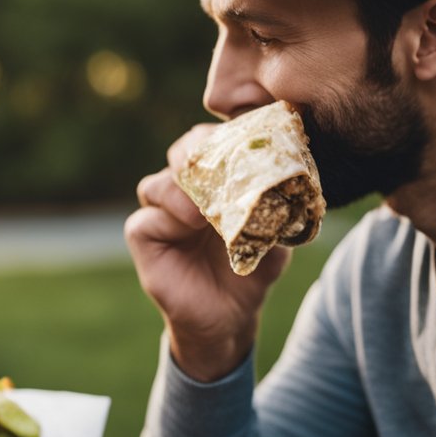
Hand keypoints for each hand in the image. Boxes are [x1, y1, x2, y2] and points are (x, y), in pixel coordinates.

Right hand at [125, 125, 289, 381]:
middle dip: (201, 149)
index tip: (243, 124)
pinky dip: (168, 215)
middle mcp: (186, 188)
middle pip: (186, 150)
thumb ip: (278, 206)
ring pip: (161, 181)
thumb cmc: (251, 270)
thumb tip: (291, 181)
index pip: (219, 137)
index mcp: (217, 178)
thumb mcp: (276, 233)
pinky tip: (192, 223)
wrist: (229, 316)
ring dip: (184, 187)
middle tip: (219, 158)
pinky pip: (147, 217)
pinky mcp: (144, 235)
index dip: (231, 120)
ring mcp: (162, 210)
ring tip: (207, 205)